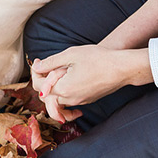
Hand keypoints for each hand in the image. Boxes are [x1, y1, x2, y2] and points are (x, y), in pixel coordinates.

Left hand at [31, 45, 152, 120]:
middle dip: (42, 83)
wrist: (122, 68)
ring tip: (55, 75)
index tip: (39, 62)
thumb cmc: (98, 59)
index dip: (35, 73)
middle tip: (45, 67)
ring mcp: (80, 101)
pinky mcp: (88, 100)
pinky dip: (64, 93)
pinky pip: (70, 101)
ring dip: (53, 89)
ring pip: (58, 101)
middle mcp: (70, 99)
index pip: (39, 86)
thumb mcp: (70, 55)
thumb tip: (36, 68)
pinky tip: (68, 80)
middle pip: (46, 97)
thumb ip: (50, 62)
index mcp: (63, 89)